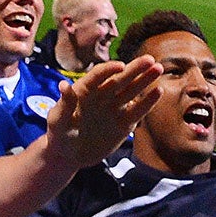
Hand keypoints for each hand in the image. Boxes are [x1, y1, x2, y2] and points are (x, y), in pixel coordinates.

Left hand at [43, 56, 161, 171]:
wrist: (68, 156)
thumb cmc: (58, 136)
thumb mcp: (57, 121)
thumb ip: (64, 104)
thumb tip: (63, 84)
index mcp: (85, 90)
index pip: (98, 75)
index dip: (109, 70)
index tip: (120, 66)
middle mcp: (102, 95)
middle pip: (120, 78)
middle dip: (135, 69)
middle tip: (150, 60)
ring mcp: (114, 108)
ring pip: (132, 90)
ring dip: (145, 80)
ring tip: (158, 69)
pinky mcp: (124, 123)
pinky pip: (137, 110)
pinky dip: (147, 102)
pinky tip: (158, 91)